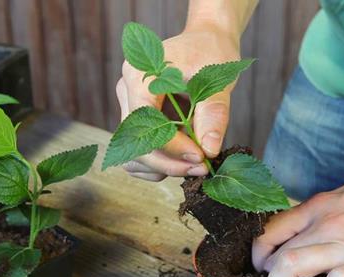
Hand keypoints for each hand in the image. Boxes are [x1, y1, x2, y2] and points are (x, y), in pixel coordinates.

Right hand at [117, 27, 240, 180]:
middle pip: (135, 143)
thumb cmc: (210, 52)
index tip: (201, 156)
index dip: (172, 146)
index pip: (146, 122)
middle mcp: (127, 90)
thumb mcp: (217, 79)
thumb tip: (209, 150)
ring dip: (161, 167)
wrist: (205, 40)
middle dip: (168, 162)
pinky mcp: (137, 119)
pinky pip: (137, 152)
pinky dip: (157, 164)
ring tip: (192, 166)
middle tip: (201, 168)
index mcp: (140, 75)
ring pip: (133, 153)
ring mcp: (129, 106)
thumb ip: (213, 114)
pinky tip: (181, 163)